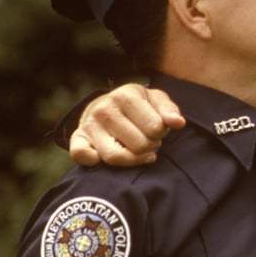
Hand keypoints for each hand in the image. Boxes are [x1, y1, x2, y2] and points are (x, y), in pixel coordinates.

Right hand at [69, 84, 184, 166]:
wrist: (107, 104)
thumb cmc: (139, 105)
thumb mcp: (156, 100)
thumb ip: (169, 111)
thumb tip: (178, 123)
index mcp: (126, 95)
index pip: (155, 129)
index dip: (161, 133)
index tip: (158, 130)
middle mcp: (104, 109)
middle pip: (138, 146)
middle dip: (150, 147)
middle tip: (149, 141)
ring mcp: (89, 124)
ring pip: (115, 157)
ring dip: (132, 160)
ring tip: (138, 151)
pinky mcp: (77, 137)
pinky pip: (80, 155)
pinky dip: (94, 161)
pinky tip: (108, 156)